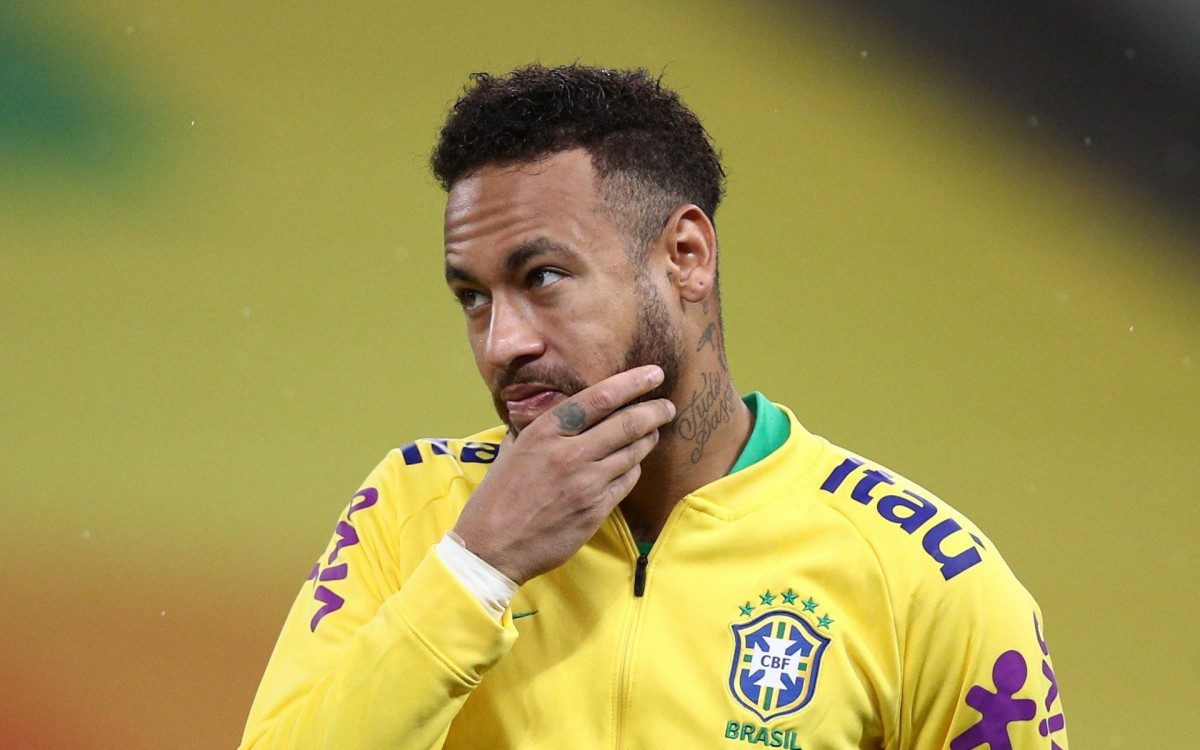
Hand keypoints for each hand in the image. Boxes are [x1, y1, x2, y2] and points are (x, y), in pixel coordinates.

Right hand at [452, 364, 675, 584]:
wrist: (492, 546)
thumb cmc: (497, 496)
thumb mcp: (510, 449)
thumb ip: (534, 427)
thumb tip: (546, 409)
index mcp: (546, 431)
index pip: (600, 397)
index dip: (633, 383)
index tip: (653, 374)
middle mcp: (569, 453)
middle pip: (627, 424)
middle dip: (654, 411)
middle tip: (667, 406)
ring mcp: (585, 483)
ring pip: (632, 452)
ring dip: (648, 439)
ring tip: (654, 431)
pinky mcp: (596, 509)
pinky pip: (627, 481)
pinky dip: (634, 468)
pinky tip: (632, 463)